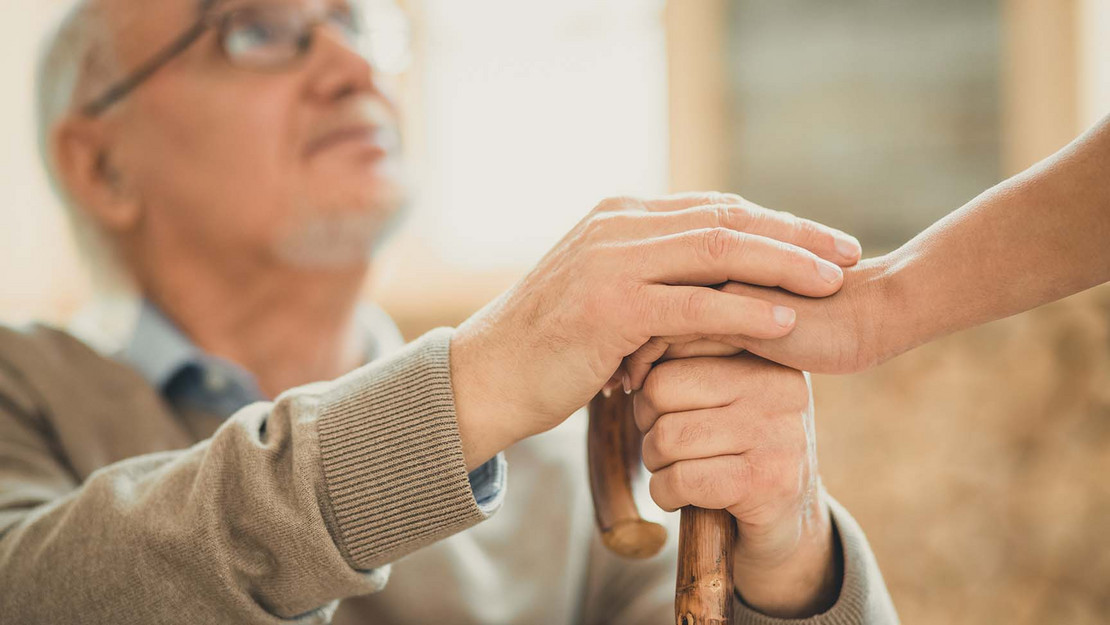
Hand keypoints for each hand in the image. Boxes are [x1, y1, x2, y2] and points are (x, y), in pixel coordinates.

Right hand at [450, 193, 861, 469]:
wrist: (487, 377)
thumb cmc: (550, 346)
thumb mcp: (602, 294)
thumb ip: (649, 274)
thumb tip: (706, 281)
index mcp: (620, 217)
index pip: (715, 209)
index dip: (776, 223)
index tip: (824, 244)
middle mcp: (618, 226)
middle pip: (727, 220)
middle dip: (796, 236)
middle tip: (849, 254)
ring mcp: (612, 261)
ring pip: (718, 251)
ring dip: (785, 266)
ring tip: (834, 283)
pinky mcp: (610, 305)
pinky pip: (694, 304)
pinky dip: (745, 310)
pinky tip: (786, 321)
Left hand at [634, 353, 840, 617]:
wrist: (787, 522)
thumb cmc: (737, 449)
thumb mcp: (723, 392)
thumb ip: (686, 359)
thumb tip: (631, 353)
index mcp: (766, 353)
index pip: (676, 339)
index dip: (649, 377)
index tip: (661, 405)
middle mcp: (780, 384)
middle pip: (661, 388)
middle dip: (648, 424)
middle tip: (669, 444)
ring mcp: (778, 433)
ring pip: (667, 437)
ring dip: (656, 463)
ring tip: (680, 468)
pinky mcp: (767, 482)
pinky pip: (681, 479)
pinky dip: (665, 494)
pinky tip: (684, 497)